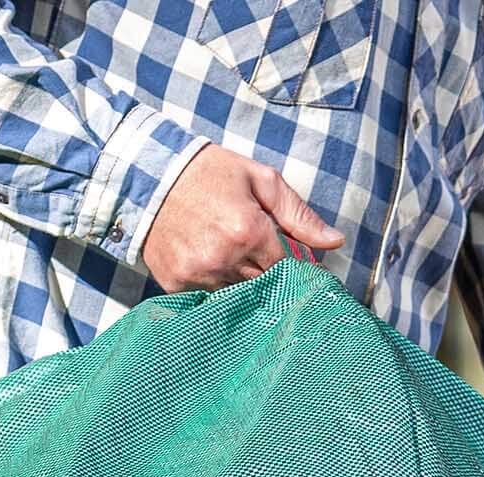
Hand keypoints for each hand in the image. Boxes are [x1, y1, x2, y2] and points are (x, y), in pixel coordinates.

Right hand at [142, 144, 343, 290]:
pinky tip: (206, 261)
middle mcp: (225, 259)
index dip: (292, 266)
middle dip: (266, 272)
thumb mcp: (259, 180)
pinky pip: (207, 297)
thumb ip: (299, 214)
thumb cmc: (209, 172)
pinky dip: (212, 285)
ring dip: (240, 281)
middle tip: (255, 253)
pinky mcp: (178, 284)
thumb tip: (335, 242)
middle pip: (264, 285)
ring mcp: (199, 274)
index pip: (287, 269)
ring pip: (236, 295)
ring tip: (228, 253)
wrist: (148, 174)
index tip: (291, 261)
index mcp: (249, 232)